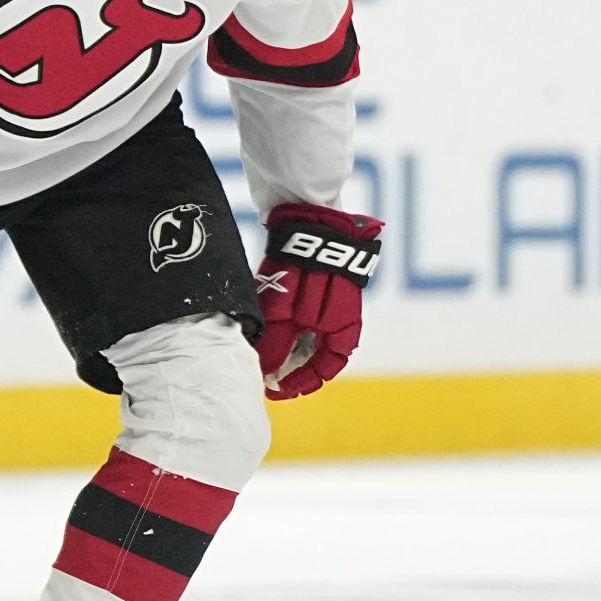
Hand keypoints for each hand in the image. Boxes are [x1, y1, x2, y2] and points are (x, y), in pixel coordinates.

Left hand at [254, 203, 384, 398]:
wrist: (305, 209)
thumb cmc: (306, 260)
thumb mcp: (289, 308)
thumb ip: (277, 342)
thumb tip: (266, 373)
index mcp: (344, 324)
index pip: (327, 367)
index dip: (302, 382)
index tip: (275, 390)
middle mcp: (336, 313)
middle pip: (312, 352)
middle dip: (287, 367)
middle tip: (260, 375)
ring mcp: (322, 295)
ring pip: (301, 332)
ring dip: (280, 345)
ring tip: (256, 352)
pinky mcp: (304, 279)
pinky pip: (292, 311)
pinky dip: (276, 322)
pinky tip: (260, 325)